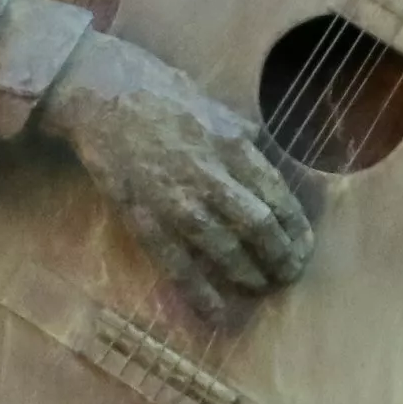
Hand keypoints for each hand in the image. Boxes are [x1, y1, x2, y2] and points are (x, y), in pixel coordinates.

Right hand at [33, 33, 313, 317]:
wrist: (98, 94)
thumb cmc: (156, 89)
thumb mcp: (211, 103)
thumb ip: (239, 133)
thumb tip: (260, 150)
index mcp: (232, 145)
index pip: (278, 198)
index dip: (296, 230)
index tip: (304, 245)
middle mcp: (210, 177)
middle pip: (259, 229)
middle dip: (280, 258)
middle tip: (288, 272)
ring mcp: (176, 202)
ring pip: (225, 251)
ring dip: (248, 275)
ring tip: (260, 286)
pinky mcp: (145, 220)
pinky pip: (178, 265)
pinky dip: (200, 294)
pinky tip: (217, 313)